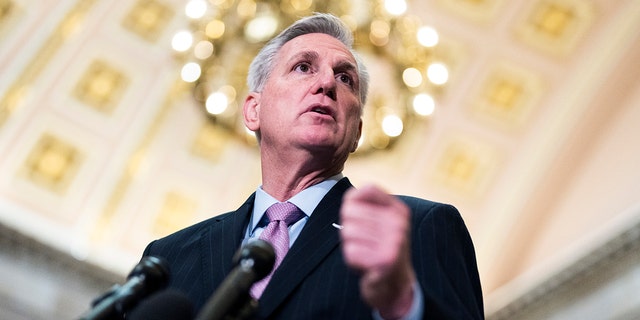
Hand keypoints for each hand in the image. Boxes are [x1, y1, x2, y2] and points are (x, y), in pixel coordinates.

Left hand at [340, 185, 415, 318]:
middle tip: (363, 242)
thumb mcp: (381, 223)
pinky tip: (365, 264)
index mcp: (398, 210)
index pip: (367, 189)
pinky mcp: (384, 260)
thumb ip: (367, 205)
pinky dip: (352, 260)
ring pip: (347, 231)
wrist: (395, 284)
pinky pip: (350, 251)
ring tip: (365, 252)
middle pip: (349, 211)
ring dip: (350, 245)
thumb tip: (350, 198)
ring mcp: (394, 241)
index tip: (356, 216)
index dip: (352, 201)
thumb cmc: (381, 250)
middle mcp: (399, 223)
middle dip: (348, 229)